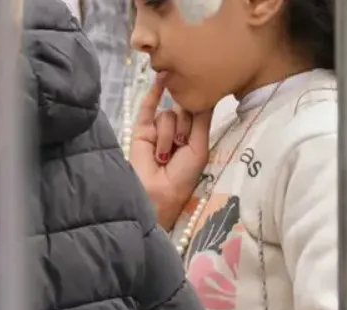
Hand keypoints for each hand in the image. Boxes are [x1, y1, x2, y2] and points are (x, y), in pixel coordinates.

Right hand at [128, 76, 211, 229]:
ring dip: (167, 135)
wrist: (156, 192)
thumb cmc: (182, 176)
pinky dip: (154, 94)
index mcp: (193, 136)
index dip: (198, 113)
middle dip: (183, 127)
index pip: (198, 112)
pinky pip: (147, 109)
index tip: (200, 112)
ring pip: (167, 115)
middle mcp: (176, 130)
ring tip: (163, 155)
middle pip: (183, 111)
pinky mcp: (141, 131)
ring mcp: (157, 130)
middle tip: (179, 146)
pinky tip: (160, 78)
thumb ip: (201, 121)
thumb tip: (205, 94)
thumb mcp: (199, 147)